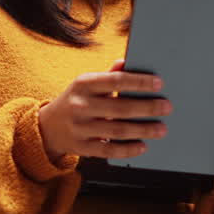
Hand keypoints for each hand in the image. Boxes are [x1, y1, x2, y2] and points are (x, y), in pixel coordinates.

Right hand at [38, 59, 171, 160]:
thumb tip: (127, 62)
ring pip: (117, 130)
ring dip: (143, 130)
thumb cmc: (75, 101)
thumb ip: (108, 75)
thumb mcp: (86, 84)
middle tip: (167, 107)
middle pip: (120, 108)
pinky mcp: (81, 147)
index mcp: (83, 84)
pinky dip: (127, 149)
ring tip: (161, 128)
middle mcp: (80, 105)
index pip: (115, 81)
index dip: (139, 82)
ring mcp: (79, 128)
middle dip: (147, 108)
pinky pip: (108, 150)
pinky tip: (142, 146)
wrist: (47, 126)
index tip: (159, 83)